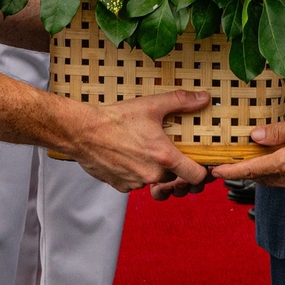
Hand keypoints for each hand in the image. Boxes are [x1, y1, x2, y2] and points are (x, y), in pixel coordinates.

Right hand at [65, 91, 211, 194]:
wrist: (81, 132)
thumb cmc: (114, 119)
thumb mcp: (151, 105)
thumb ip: (180, 102)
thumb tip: (203, 98)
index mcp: (164, 157)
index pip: (196, 177)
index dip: (201, 172)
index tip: (199, 164)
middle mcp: (152, 174)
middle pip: (174, 178)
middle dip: (173, 167)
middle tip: (165, 151)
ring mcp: (135, 183)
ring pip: (154, 180)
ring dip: (153, 170)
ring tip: (143, 151)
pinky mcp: (121, 186)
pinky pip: (136, 183)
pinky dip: (135, 173)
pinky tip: (128, 156)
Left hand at [208, 74, 284, 192]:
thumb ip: (277, 132)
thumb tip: (254, 136)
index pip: (252, 170)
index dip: (232, 171)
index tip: (216, 172)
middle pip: (263, 179)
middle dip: (247, 173)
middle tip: (233, 164)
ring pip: (278, 181)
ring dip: (265, 174)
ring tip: (256, 162)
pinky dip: (284, 174)